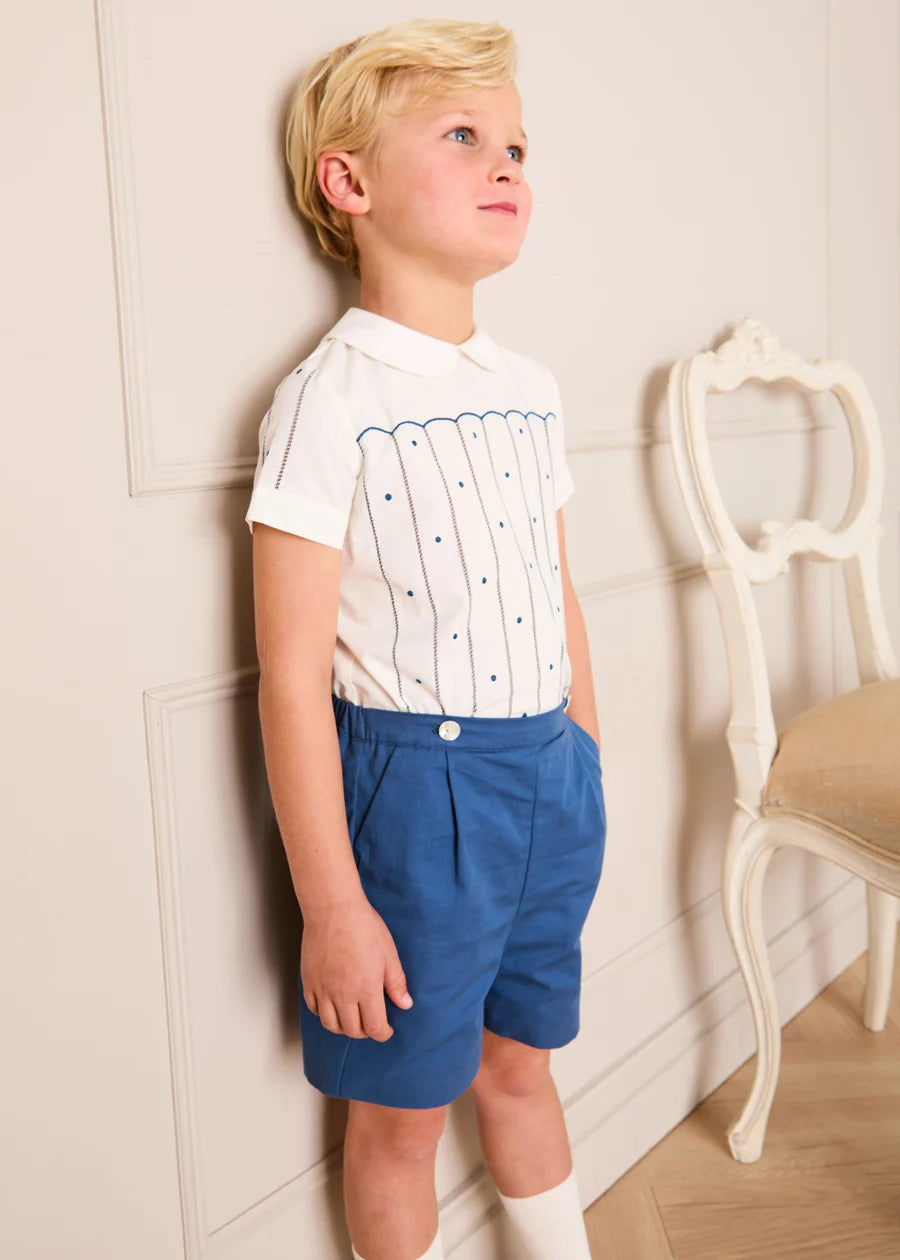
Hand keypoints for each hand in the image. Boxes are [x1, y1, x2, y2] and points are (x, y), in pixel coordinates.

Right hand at [300, 896, 413, 1039]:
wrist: (333, 909)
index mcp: (366, 989)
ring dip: (343, 1028)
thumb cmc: (364, 928)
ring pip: (330, 1024)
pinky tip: (332, 1006)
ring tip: (352, 1019)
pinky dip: (324, 1014)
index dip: (383, 1033)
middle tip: (372, 1024)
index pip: (374, 1027)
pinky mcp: (309, 981)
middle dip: (365, 1032)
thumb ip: (396, 983)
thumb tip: (405, 1004)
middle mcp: (342, 995)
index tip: (387, 1030)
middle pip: (352, 1030)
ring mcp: (323, 989)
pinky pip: (314, 1008)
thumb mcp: (389, 954)